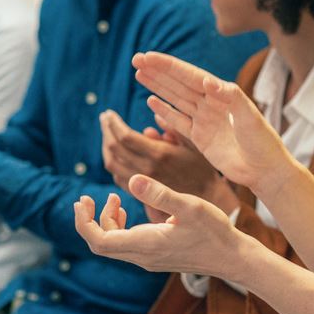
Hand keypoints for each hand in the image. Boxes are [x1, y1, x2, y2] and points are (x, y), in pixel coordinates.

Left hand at [74, 176, 249, 277]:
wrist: (232, 258)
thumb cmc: (214, 232)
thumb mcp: (189, 206)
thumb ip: (159, 193)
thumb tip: (131, 179)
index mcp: (145, 245)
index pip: (99, 241)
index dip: (84, 222)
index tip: (83, 200)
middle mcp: (142, 257)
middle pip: (101, 244)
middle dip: (90, 220)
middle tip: (87, 197)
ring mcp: (148, 259)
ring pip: (112, 244)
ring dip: (106, 222)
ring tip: (114, 198)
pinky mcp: (155, 256)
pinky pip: (125, 245)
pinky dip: (119, 227)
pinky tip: (126, 211)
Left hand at [99, 109, 238, 214]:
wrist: (208, 200)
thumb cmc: (203, 168)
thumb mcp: (194, 143)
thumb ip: (173, 128)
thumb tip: (154, 115)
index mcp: (160, 155)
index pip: (125, 137)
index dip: (113, 124)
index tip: (109, 113)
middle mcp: (147, 171)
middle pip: (114, 149)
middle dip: (106, 131)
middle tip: (105, 118)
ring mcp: (142, 184)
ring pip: (112, 164)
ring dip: (106, 146)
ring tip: (107, 133)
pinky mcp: (140, 194)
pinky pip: (117, 176)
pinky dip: (113, 161)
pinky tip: (116, 152)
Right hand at [132, 52, 294, 197]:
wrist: (265, 170)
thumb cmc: (263, 142)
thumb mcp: (250, 116)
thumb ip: (231, 97)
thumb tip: (208, 81)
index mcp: (222, 94)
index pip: (190, 75)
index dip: (169, 66)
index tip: (149, 57)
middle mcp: (212, 104)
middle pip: (179, 84)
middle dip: (158, 72)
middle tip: (136, 60)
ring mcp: (205, 120)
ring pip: (176, 99)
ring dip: (158, 87)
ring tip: (139, 74)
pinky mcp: (201, 138)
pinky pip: (178, 121)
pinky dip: (165, 112)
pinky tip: (151, 101)